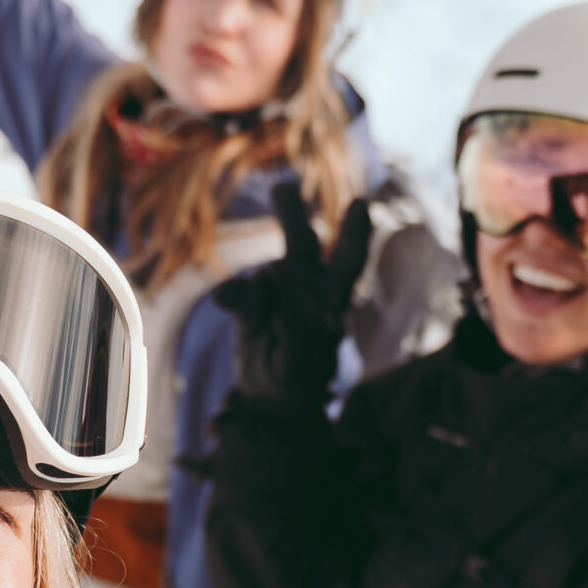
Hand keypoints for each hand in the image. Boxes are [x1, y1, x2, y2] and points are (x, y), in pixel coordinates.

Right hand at [214, 182, 371, 405]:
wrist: (272, 398)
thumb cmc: (299, 377)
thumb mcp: (303, 358)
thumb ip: (292, 323)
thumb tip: (269, 285)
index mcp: (330, 303)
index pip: (347, 264)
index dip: (355, 234)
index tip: (361, 204)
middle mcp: (306, 289)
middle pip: (303, 245)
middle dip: (295, 216)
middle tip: (283, 189)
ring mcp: (277, 293)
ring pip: (270, 265)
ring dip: (278, 231)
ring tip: (282, 197)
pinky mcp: (250, 305)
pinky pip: (239, 295)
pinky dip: (232, 298)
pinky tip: (226, 304)